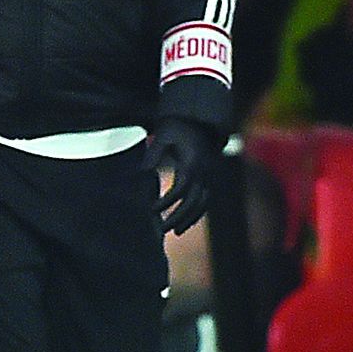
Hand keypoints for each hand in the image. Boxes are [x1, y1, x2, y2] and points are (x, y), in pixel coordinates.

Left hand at [154, 119, 219, 235]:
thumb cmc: (177, 126)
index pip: (181, 188)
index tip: (152, 209)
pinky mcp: (210, 178)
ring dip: (189, 219)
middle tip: (161, 229)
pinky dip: (197, 213)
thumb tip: (141, 173)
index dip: (167, 201)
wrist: (199, 119)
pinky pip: (206, 200)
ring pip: (203, 203)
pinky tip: (185, 224)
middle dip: (178, 216)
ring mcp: (210, 176)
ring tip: (175, 232)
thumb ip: (153, 154)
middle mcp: (204, 171)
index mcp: (192, 161)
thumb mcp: (163, 135)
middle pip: (193, 201)